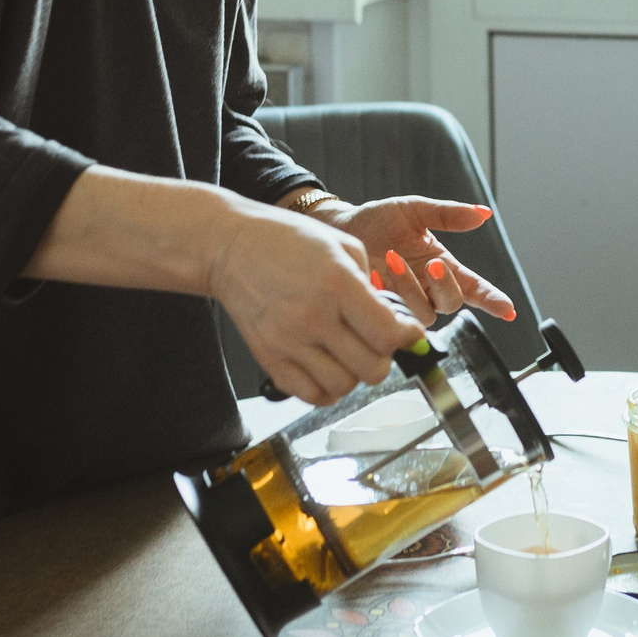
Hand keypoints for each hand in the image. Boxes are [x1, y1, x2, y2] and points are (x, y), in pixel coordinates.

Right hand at [209, 204, 425, 405]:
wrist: (230, 248)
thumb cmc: (287, 240)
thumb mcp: (341, 245)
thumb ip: (371, 285)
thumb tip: (395, 323)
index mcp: (337, 283)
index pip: (387, 334)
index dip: (406, 338)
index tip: (407, 333)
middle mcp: (313, 316)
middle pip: (372, 369)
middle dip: (383, 357)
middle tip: (376, 342)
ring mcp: (288, 341)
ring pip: (343, 387)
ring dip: (354, 375)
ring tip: (349, 353)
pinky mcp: (268, 358)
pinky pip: (310, 395)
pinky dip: (326, 388)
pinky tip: (327, 366)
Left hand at [311, 196, 519, 326]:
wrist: (343, 228)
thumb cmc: (380, 220)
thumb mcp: (415, 210)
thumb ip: (448, 214)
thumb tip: (483, 213)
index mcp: (442, 267)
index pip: (474, 288)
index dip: (492, 300)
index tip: (508, 309)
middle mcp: (428, 289)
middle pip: (451, 303)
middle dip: (445, 285)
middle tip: (431, 264)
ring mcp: (405, 301)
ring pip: (423, 312)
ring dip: (410, 287)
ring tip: (390, 260)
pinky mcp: (382, 309)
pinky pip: (393, 314)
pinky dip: (385, 295)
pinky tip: (372, 275)